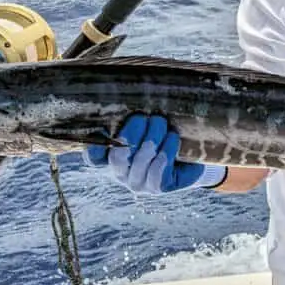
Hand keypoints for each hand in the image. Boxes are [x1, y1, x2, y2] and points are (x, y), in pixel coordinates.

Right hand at [84, 113, 224, 192]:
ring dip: (153, 137)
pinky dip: (166, 150)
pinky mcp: (156, 188)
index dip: (93, 145)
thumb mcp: (147, 126)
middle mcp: (121, 173)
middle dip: (133, 132)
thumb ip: (133, 119)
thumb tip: (128, 96)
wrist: (191, 159)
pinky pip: (157, 170)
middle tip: (147, 117)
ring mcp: (138, 183)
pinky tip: (172, 138)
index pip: (94, 157)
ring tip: (162, 123)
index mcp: (112, 158)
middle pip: (117, 156)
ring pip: (140, 159)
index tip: (102, 128)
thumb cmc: (163, 136)